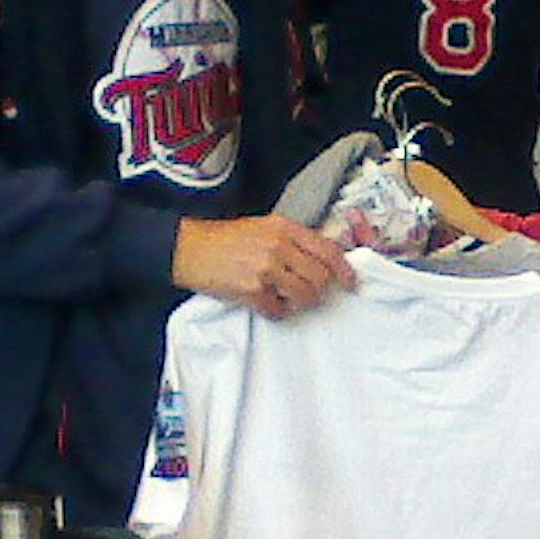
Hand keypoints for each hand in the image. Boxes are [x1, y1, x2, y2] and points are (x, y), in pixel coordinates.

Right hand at [172, 215, 356, 319]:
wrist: (188, 249)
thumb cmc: (226, 239)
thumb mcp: (264, 227)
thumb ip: (294, 239)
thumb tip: (325, 258)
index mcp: (284, 228)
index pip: (328, 250)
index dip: (344, 269)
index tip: (351, 282)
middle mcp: (278, 247)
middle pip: (320, 277)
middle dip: (319, 289)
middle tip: (307, 292)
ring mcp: (265, 269)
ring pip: (305, 296)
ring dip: (300, 302)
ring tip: (286, 297)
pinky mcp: (251, 291)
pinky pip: (279, 310)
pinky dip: (277, 311)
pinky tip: (266, 302)